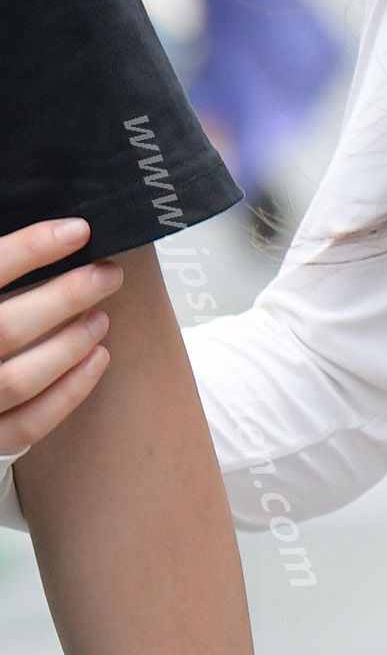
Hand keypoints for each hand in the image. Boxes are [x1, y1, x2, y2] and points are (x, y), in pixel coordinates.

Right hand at [0, 225, 120, 454]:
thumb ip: (0, 269)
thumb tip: (47, 236)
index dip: (29, 249)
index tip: (77, 231)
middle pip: (7, 328)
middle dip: (65, 298)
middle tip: (107, 274)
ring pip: (21, 379)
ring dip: (71, 345)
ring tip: (101, 317)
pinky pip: (31, 423)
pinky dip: (70, 392)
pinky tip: (98, 358)